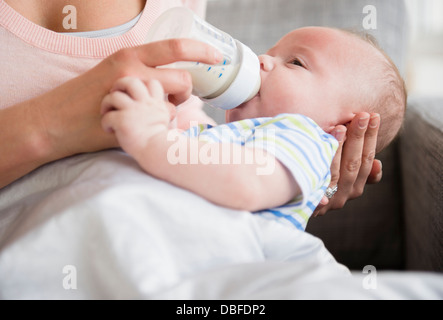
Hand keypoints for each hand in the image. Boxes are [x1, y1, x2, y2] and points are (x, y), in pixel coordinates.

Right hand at [37, 39, 221, 159]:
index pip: (176, 47)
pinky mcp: (131, 120)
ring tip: (152, 111)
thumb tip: (173, 80)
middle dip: (187, 90)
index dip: (202, 51)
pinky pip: (161, 122)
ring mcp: (133, 97)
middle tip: (176, 97)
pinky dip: (159, 123)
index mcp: (130, 55)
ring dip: (172, 108)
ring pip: (176, 103)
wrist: (55, 120)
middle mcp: (134, 71)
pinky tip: (142, 123)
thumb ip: (142, 71)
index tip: (218, 56)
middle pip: (184, 79)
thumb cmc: (85, 95)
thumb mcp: (114, 70)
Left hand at [101, 77, 171, 154]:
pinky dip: (105, 122)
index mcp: (156, 102)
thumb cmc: (160, 141)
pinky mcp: (123, 121)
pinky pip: (107, 116)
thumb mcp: (164, 120)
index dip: (141, 85)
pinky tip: (109, 129)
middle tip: (115, 94)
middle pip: (131, 81)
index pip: (151, 82)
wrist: (158, 152)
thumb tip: (163, 107)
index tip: (135, 96)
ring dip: (107, 103)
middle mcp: (145, 103)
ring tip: (107, 112)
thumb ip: (160, 109)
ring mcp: (134, 111)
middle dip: (119, 85)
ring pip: (115, 95)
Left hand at [314, 113, 381, 215]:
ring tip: (344, 125)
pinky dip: (326, 156)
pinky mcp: (313, 197)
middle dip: (361, 138)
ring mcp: (328, 198)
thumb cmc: (317, 181)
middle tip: (364, 115)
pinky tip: (326, 140)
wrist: (288, 198)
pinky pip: (321, 175)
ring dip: (343, 146)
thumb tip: (377, 164)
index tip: (374, 116)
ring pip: (340, 170)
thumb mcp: (339, 177)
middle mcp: (344, 195)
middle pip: (356, 163)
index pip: (368, 161)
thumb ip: (357, 169)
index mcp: (355, 188)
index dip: (372, 138)